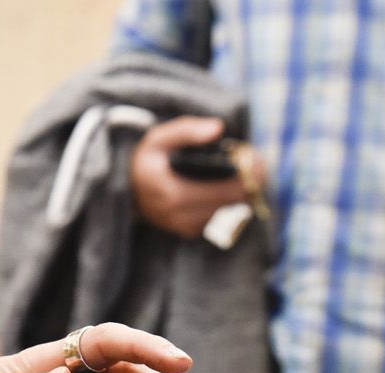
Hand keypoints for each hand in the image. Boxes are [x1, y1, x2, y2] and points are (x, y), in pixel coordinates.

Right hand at [129, 116, 264, 238]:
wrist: (127, 189)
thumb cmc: (147, 160)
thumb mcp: (158, 138)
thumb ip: (186, 130)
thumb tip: (218, 128)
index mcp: (174, 195)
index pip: (227, 190)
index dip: (248, 172)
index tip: (254, 155)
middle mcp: (180, 217)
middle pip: (234, 201)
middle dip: (250, 180)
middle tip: (257, 161)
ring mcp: (185, 227)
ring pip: (231, 210)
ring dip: (242, 190)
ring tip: (245, 169)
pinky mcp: (189, 232)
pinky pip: (220, 216)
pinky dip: (229, 200)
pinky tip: (228, 184)